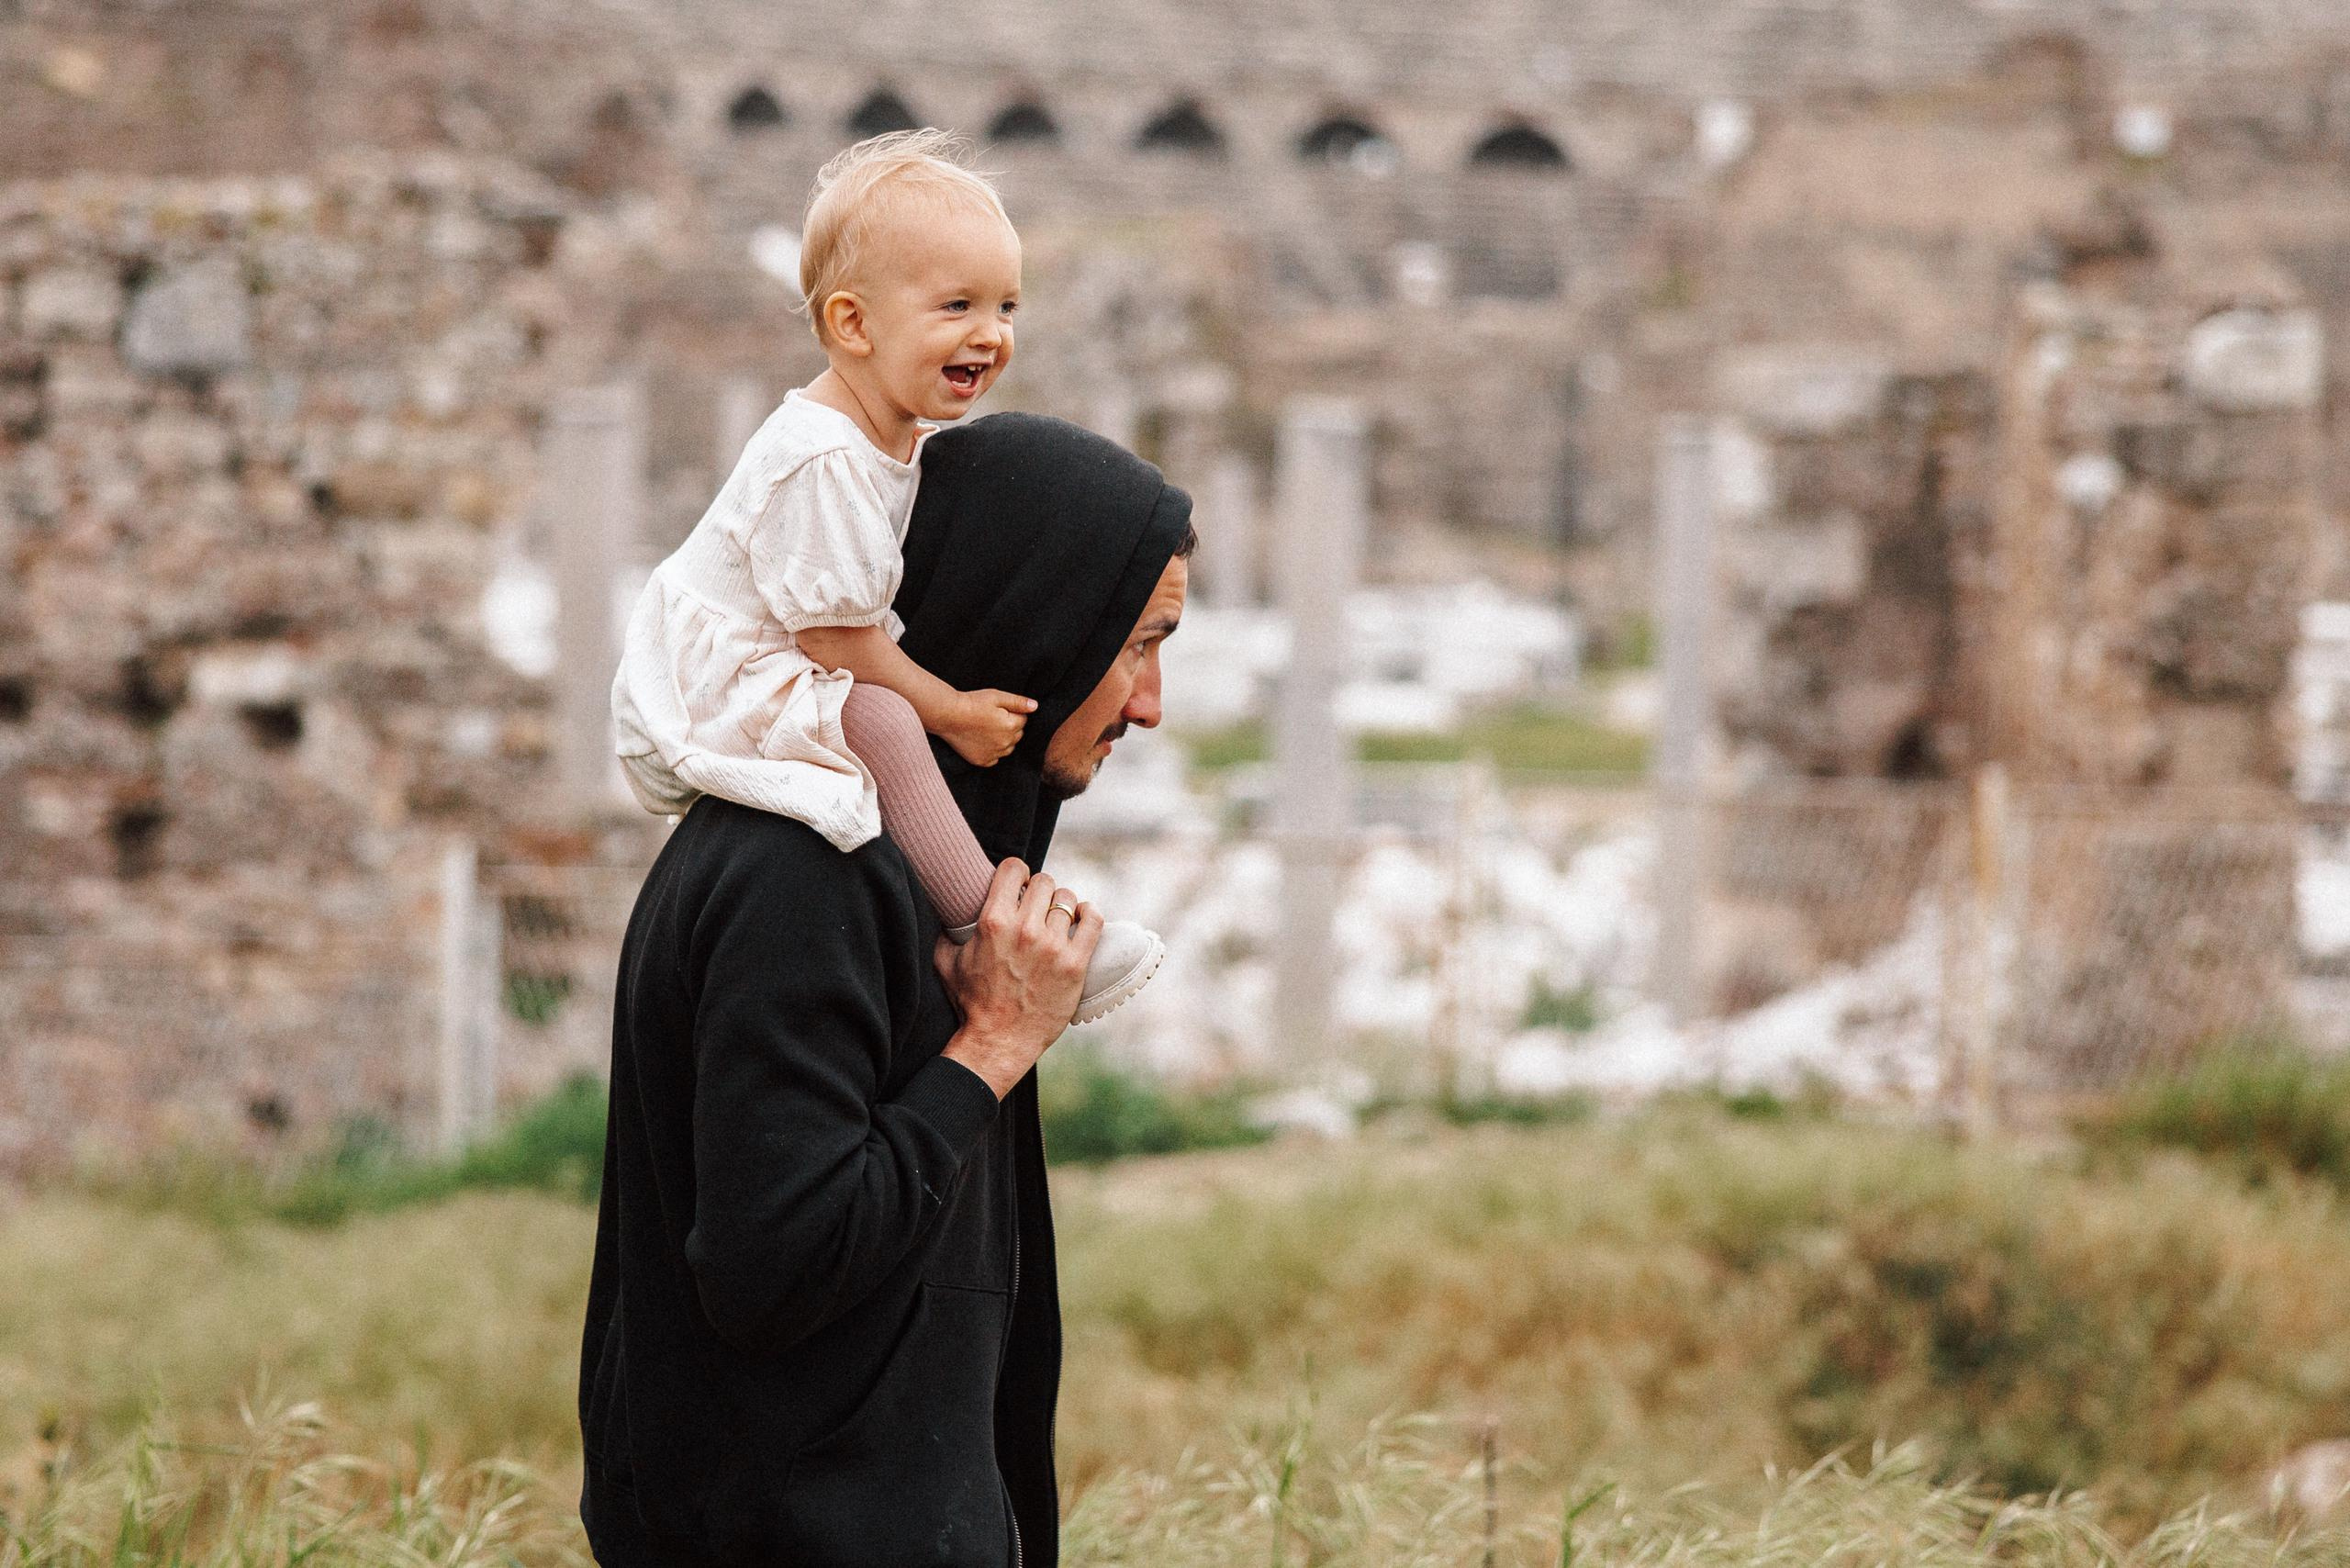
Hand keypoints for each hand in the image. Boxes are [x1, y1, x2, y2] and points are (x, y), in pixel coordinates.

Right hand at [936, 859, 1102, 1097]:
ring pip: (1068, 899)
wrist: (1000, 1040)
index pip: (1014, 868)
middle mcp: (1024, 929)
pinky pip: (1093, 921)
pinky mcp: (1075, 963)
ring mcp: (1052, 946)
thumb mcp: (946, 962)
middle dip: (1039, 889)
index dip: (1017, 871)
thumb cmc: (972, 1003)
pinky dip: (1089, 914)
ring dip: (1063, 904)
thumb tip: (943, 910)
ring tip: (1057, 918)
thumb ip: (945, 932)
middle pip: (1043, 881)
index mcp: (993, 922)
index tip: (1018, 882)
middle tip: (1037, 905)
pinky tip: (1082, 919)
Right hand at [938, 689, 1034, 767]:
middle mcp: (1006, 743)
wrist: (949, 715)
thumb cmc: (972, 703)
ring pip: (1008, 748)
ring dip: (1003, 740)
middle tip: (992, 717)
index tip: (998, 709)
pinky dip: (992, 751)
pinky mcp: (982, 761)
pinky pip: (995, 758)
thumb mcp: (996, 696)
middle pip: (1017, 735)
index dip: (1012, 713)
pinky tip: (982, 740)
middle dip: (1010, 726)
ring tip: (987, 728)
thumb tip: (1035, 706)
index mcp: (1011, 726)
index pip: (1023, 720)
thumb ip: (1018, 702)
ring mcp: (994, 754)